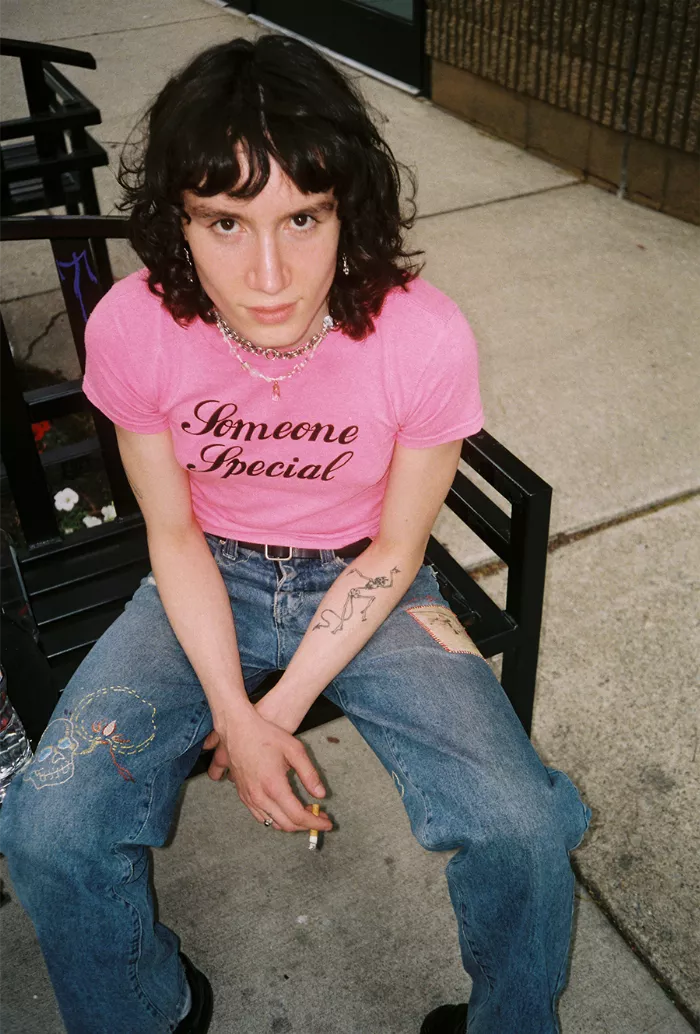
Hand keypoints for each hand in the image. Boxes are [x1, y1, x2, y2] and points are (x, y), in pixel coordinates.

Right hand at [202, 708, 331, 833]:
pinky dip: (276, 819)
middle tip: (320, 818)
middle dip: (306, 825)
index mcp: (274, 786)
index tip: (327, 824)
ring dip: (291, 824)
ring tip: (306, 813)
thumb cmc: (265, 735)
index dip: (315, 823)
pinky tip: (286, 809)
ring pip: (273, 824)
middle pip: (287, 825)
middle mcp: (259, 796)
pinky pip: (261, 816)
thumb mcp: (294, 749)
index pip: (298, 816)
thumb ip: (309, 774)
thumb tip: (321, 795)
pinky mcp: (242, 795)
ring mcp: (248, 797)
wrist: (237, 728)